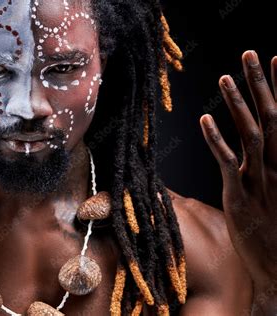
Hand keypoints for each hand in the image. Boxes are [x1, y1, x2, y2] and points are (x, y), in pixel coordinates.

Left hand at [200, 51, 276, 310]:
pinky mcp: (240, 196)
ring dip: (238, 104)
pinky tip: (205, 119)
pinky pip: (228, 163)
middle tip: (249, 53)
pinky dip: (217, 140)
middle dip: (261, 84)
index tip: (276, 58)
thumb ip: (266, 165)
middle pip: (271, 116)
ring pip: (251, 134)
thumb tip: (254, 143)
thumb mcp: (276, 191)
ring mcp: (260, 180)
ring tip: (225, 76)